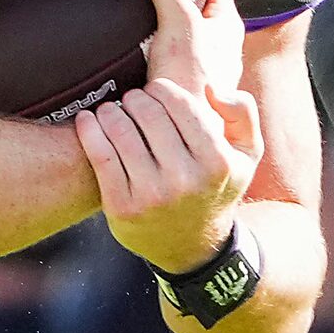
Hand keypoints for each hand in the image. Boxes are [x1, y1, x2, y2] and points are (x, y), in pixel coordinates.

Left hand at [75, 78, 261, 272]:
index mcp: (217, 162)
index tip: (154, 89)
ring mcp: (151, 195)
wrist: (190, 245)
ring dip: (110, 111)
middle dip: (135, 98)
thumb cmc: (215, 187)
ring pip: (120, 131)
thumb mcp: (245, 155)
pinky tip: (88, 119)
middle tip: (131, 98)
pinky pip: (99, 155)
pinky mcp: (121, 207)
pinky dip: (89, 130)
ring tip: (111, 109)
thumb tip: (212, 87)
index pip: (181, 106)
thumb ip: (242, 114)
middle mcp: (185, 180)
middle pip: (148, 115)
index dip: (161, 89)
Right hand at [130, 0, 241, 99]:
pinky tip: (131, 48)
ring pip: (179, 29)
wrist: (183, 133)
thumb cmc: (194, 82)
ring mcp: (198, 64)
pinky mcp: (178, 83)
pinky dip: (149, 44)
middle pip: (195, 1)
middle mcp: (217, 42)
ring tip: (134, 10)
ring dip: (158, 18)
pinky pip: (164, 53)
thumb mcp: (180, 24)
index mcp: (226, 23)